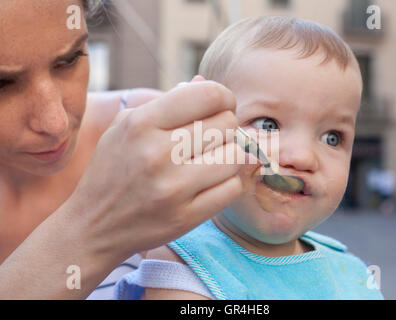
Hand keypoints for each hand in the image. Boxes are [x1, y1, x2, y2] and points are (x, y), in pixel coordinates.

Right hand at [69, 78, 243, 262]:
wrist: (93, 226)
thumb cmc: (112, 170)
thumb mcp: (125, 127)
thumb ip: (166, 102)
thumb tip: (204, 82)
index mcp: (141, 123)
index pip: (209, 95)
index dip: (224, 97)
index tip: (221, 107)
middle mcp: (158, 153)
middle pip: (227, 124)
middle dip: (225, 127)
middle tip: (211, 138)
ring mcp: (173, 188)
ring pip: (235, 156)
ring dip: (228, 155)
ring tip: (210, 160)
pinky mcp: (186, 217)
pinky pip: (233, 188)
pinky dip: (227, 182)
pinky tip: (210, 182)